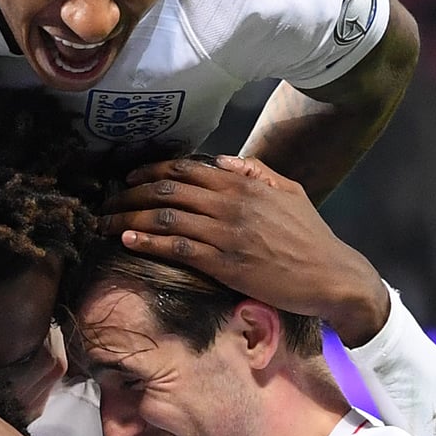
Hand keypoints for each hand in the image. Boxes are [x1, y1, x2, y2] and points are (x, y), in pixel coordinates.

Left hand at [101, 156, 391, 345]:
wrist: (329, 275)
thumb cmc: (310, 236)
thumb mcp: (289, 192)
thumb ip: (256, 172)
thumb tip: (222, 161)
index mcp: (242, 184)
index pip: (186, 168)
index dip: (152, 170)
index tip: (130, 177)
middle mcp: (230, 203)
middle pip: (167, 189)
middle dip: (132, 192)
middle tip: (109, 199)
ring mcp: (225, 233)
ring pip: (166, 216)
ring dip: (130, 215)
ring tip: (106, 220)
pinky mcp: (223, 263)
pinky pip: (176, 247)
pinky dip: (148, 240)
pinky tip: (128, 239)